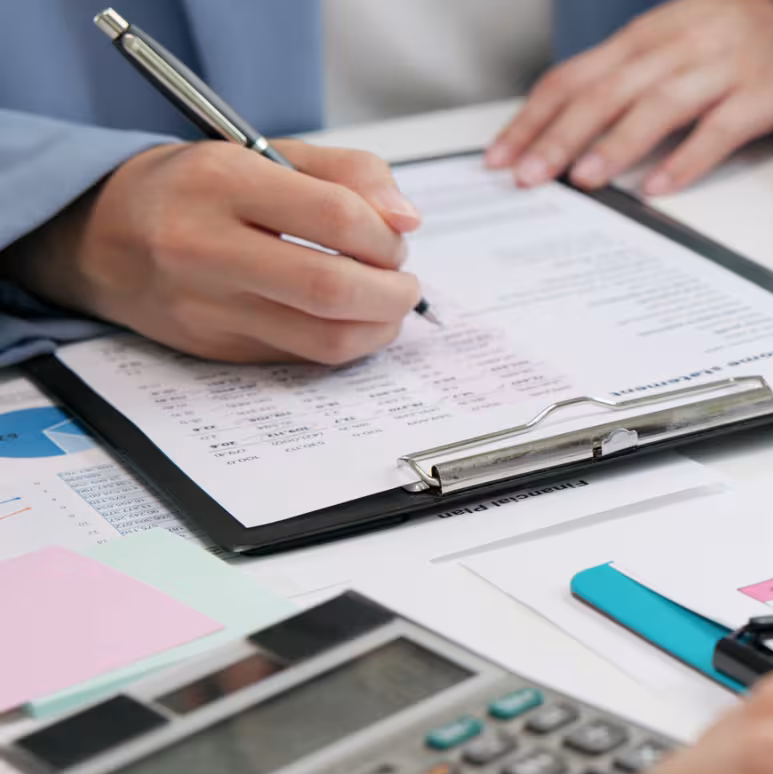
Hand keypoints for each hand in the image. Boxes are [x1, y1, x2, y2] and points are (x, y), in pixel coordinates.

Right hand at [2, 140, 421, 364]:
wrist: (101, 236)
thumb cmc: (195, 189)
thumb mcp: (265, 152)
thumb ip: (350, 173)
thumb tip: (407, 220)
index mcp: (221, 181)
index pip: (335, 216)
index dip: (385, 236)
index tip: (396, 239)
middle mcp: (203, 246)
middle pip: (331, 288)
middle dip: (393, 292)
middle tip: (404, 283)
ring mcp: (204, 306)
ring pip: (323, 338)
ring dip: (379, 327)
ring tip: (385, 304)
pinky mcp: (212, 348)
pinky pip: (300, 357)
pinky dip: (342, 343)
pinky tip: (347, 320)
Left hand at [487, 0, 772, 194]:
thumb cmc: (720, 32)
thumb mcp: (659, 39)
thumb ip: (615, 75)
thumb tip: (556, 124)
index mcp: (641, 38)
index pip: (573, 77)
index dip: (534, 117)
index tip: (501, 155)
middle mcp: (673, 51)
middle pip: (606, 93)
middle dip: (561, 135)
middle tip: (528, 175)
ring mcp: (718, 72)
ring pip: (658, 107)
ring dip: (616, 144)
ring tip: (583, 179)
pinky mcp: (757, 99)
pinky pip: (718, 131)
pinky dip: (686, 159)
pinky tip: (658, 185)